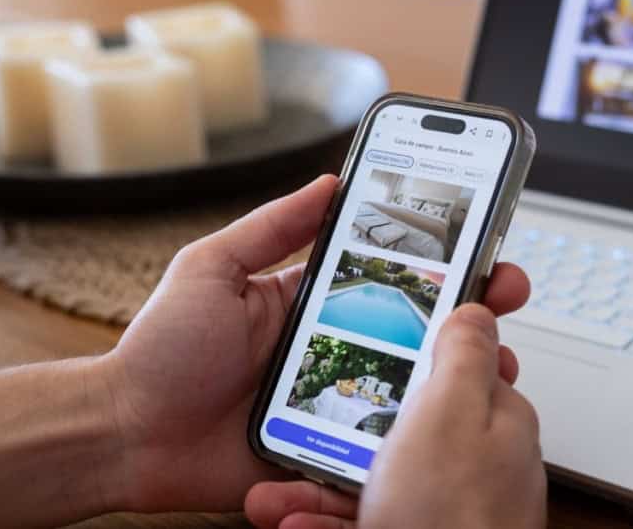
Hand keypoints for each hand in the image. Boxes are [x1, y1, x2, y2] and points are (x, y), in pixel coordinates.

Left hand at [95, 175, 532, 514]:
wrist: (128, 434)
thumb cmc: (162, 348)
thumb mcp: (211, 268)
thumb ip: (271, 227)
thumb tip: (329, 181)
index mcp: (312, 301)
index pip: (388, 274)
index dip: (438, 260)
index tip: (483, 243)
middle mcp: (334, 347)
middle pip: (416, 330)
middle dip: (469, 313)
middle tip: (504, 297)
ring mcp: (335, 400)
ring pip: (413, 389)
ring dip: (459, 375)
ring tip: (495, 365)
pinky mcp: (328, 451)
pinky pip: (381, 446)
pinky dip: (418, 438)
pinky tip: (449, 425)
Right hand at [245, 305, 545, 528]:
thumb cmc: (453, 518)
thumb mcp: (451, 413)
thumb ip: (463, 355)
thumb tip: (477, 309)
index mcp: (494, 417)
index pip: (456, 362)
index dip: (412, 345)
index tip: (369, 335)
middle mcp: (475, 462)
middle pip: (399, 422)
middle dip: (342, 424)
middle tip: (300, 422)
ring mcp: (446, 506)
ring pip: (372, 477)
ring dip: (316, 482)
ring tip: (273, 491)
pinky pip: (364, 517)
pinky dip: (324, 519)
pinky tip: (295, 520)